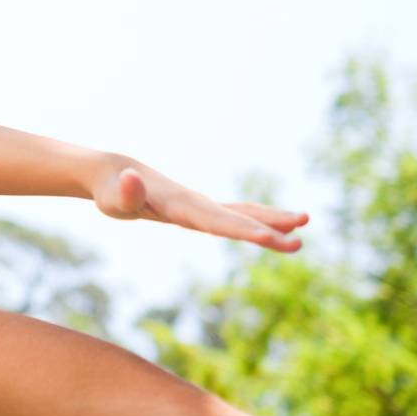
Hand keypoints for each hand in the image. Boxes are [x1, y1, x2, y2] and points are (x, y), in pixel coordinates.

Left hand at [90, 159, 307, 252]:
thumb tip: (131, 179)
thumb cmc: (112, 190)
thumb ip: (124, 193)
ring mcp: (200, 205)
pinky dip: (255, 219)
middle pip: (235, 218)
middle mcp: (196, 203)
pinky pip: (232, 214)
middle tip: (300, 242)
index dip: (242, 231)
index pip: (215, 221)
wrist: (115, 173)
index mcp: (180, 205)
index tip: (270, 238)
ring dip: (271, 219)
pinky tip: (277, 229)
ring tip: (305, 222)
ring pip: (240, 212)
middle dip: (266, 230)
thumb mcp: (112, 197)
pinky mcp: (198, 210)